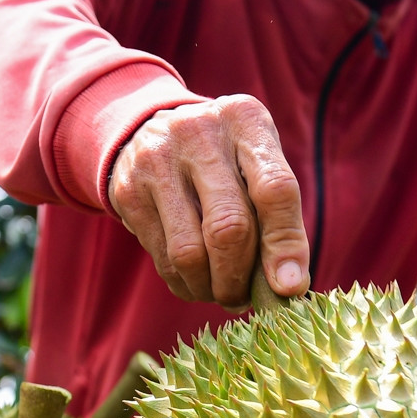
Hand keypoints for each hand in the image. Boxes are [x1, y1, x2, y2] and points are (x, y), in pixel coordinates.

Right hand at [109, 95, 311, 306]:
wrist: (150, 129)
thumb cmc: (224, 159)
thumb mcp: (256, 166)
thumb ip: (279, 218)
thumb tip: (289, 286)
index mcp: (245, 120)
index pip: (275, 188)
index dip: (285, 244)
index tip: (289, 287)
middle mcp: (199, 132)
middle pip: (229, 227)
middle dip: (240, 276)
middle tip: (245, 297)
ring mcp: (157, 159)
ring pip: (190, 252)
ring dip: (210, 287)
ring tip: (221, 292)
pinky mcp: (128, 190)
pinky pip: (162, 257)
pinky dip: (184, 283)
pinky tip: (195, 282)